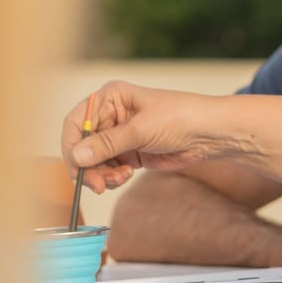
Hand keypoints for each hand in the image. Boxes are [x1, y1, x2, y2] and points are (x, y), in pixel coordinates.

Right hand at [60, 81, 240, 194]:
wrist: (208, 134)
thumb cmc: (180, 117)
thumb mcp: (140, 130)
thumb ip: (107, 144)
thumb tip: (76, 156)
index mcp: (110, 97)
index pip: (76, 122)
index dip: (72, 146)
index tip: (75, 167)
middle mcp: (111, 115)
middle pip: (82, 145)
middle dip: (87, 166)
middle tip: (97, 184)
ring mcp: (119, 135)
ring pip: (94, 161)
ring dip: (101, 174)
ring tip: (118, 178)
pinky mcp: (128, 152)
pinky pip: (108, 169)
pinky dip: (112, 177)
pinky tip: (125, 175)